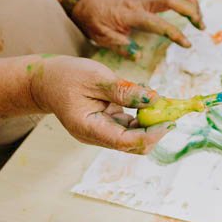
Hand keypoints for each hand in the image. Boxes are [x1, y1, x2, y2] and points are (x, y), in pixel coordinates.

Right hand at [27, 56, 172, 152]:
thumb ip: (124, 91)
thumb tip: (154, 99)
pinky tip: (148, 98)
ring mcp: (103, 131)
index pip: (125, 142)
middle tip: (175, 110)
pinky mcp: (109, 124)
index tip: (170, 121)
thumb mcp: (96, 78)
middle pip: (134, 144)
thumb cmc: (67, 77)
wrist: (47, 81)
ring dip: (153, 122)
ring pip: (136, 136)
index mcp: (88, 129)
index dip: (151, 134)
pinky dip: (144, 114)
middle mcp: (97, 136)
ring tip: (165, 102)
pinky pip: (132, 125)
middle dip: (156, 130)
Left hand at [72, 0, 205, 58]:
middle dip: (190, 11)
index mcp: (130, 14)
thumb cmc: (93, 19)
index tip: (188, 44)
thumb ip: (120, 45)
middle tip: (201, 26)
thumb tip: (139, 55)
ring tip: (200, 16)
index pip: (157, 23)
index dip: (175, 33)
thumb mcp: (100, 36)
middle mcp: (141, 0)